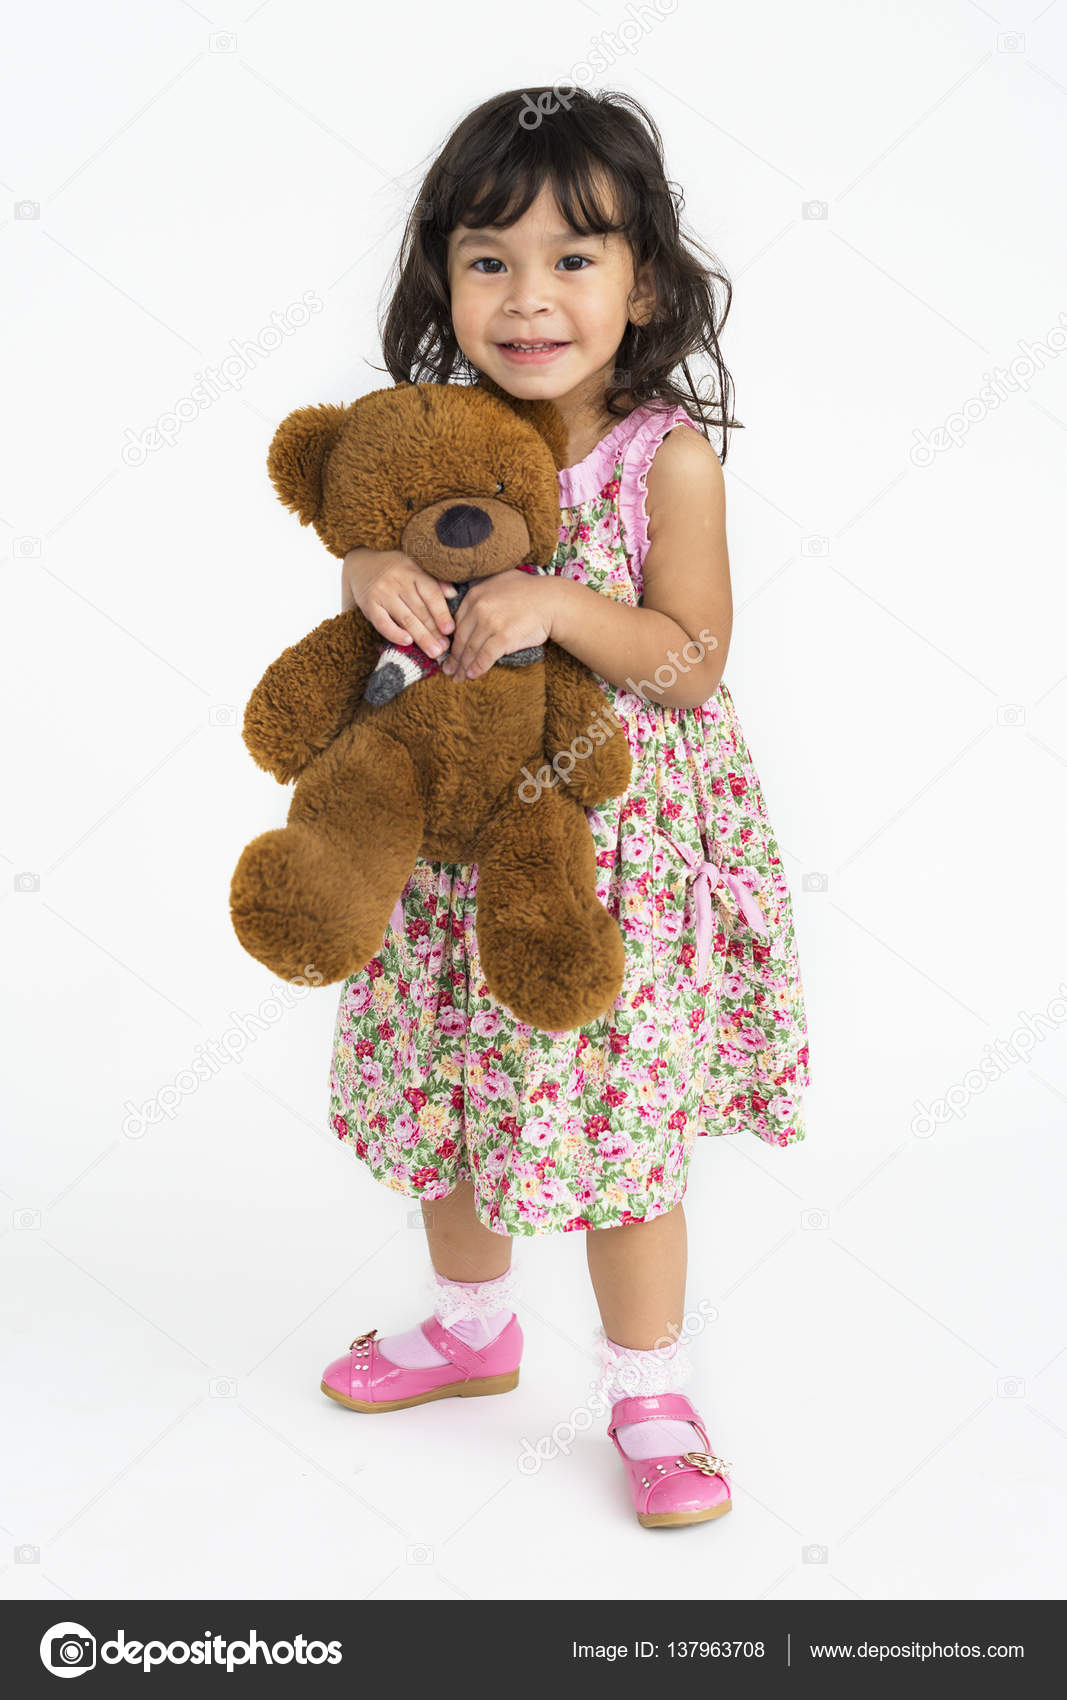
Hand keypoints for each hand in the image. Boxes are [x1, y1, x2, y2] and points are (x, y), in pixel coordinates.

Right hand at [341, 547, 455, 655]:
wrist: (361, 564)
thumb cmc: (395, 569)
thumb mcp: (415, 567)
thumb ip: (433, 581)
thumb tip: (453, 594)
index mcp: (412, 571)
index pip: (430, 593)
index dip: (441, 613)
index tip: (450, 630)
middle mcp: (397, 581)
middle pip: (419, 610)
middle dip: (434, 631)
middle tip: (445, 648)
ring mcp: (382, 593)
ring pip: (405, 618)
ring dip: (421, 637)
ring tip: (434, 652)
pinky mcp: (369, 605)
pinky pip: (383, 623)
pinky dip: (395, 633)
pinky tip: (407, 642)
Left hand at [441, 569, 556, 679]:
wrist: (553, 601)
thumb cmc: (531, 591)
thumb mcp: (501, 579)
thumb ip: (484, 588)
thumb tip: (472, 594)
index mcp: (475, 594)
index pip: (457, 622)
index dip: (452, 640)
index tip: (449, 652)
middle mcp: (479, 607)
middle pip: (461, 638)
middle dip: (454, 657)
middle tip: (449, 670)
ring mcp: (491, 622)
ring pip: (471, 649)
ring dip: (463, 666)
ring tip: (459, 677)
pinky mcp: (503, 637)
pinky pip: (485, 656)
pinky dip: (478, 668)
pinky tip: (473, 675)